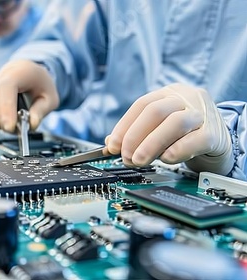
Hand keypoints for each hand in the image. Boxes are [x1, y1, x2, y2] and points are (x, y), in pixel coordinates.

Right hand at [0, 60, 58, 131]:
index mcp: (20, 71)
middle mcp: (3, 74)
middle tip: (14, 130)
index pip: (7, 87)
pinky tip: (8, 122)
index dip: (6, 107)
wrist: (32, 73)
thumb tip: (31, 124)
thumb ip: (41, 111)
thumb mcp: (51, 98)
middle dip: (2, 116)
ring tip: (13, 126)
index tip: (10, 126)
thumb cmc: (41, 84)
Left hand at [105, 83, 233, 174]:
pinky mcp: (215, 133)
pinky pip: (195, 140)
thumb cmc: (185, 134)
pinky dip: (177, 150)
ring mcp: (203, 114)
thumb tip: (111, 144)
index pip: (141, 105)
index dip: (124, 126)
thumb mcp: (159, 130)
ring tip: (140, 161)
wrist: (220, 142)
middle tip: (126, 157)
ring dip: (152, 144)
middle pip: (156, 111)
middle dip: (135, 136)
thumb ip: (136, 134)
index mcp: (168, 93)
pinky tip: (165, 159)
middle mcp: (186, 98)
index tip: (112, 146)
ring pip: (175, 123)